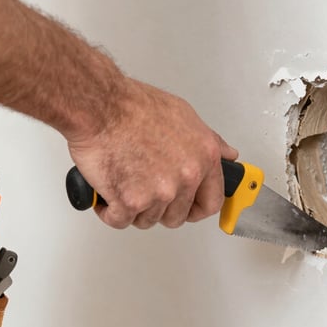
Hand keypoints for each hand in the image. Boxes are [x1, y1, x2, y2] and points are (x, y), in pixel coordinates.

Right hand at [67, 78, 237, 228]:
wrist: (100, 107)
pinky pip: (119, 220)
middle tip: (144, 189)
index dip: (197, 208)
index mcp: (204, 157)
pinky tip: (107, 194)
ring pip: (147, 220)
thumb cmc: (133, 106)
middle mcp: (185, 177)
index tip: (189, 209)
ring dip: (133, 208)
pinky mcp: (129, 202)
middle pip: (176, 216)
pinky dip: (109, 210)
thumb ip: (209, 141)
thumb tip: (226, 155)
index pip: (212, 201)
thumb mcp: (183, 114)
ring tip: (123, 182)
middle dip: (159, 208)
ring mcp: (158, 192)